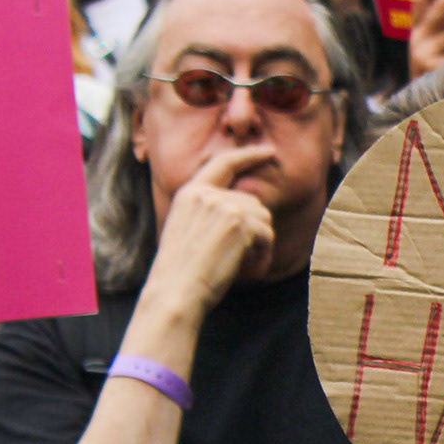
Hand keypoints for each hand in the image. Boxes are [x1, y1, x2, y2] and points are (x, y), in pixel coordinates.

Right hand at [145, 145, 277, 313]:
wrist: (175, 292)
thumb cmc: (180, 273)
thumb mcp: (187, 231)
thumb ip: (210, 213)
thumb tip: (249, 210)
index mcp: (189, 193)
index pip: (223, 163)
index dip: (248, 155)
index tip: (268, 151)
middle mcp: (206, 194)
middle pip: (252, 202)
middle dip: (255, 229)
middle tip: (245, 258)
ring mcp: (223, 205)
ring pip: (263, 217)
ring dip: (260, 243)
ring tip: (245, 264)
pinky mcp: (239, 222)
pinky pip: (267, 234)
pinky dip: (264, 254)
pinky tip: (250, 269)